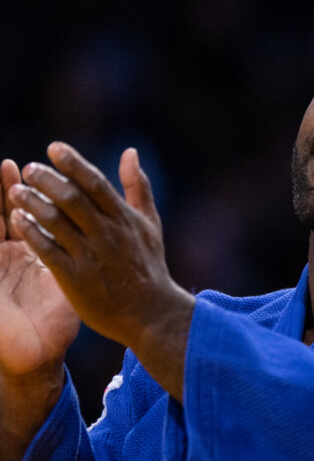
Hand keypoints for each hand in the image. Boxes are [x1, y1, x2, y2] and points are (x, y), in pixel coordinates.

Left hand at [8, 143, 193, 399]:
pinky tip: (18, 221)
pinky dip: (32, 233)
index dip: (73, 163)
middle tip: (29, 168)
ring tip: (15, 190)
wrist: (150, 312)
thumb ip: (138, 186)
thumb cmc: (149, 265)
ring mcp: (91, 256)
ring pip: (56, 221)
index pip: (95, 183)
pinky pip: (48, 250)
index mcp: (125, 218)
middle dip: (48, 179)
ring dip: (33, 203)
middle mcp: (108, 233)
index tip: (54, 148)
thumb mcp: (150, 223)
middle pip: (72, 198)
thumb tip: (130, 151)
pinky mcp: (75, 278)